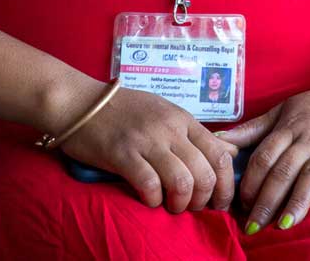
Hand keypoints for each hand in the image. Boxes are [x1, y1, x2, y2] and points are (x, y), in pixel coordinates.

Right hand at [58, 84, 237, 213]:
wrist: (80, 102)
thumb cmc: (123, 110)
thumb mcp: (166, 114)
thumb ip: (195, 134)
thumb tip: (229, 152)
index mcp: (184, 119)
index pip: (220, 154)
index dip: (226, 184)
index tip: (220, 201)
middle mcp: (170, 128)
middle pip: (205, 172)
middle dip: (204, 199)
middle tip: (192, 207)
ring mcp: (147, 140)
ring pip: (182, 181)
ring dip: (180, 203)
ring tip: (172, 206)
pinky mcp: (122, 154)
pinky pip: (149, 185)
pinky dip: (153, 200)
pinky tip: (149, 200)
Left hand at [218, 51, 309, 231]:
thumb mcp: (285, 110)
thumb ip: (253, 128)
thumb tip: (219, 139)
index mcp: (290, 126)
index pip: (264, 156)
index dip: (250, 182)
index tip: (240, 205)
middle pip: (285, 169)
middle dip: (267, 199)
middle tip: (254, 225)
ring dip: (298, 200)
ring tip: (285, 224)